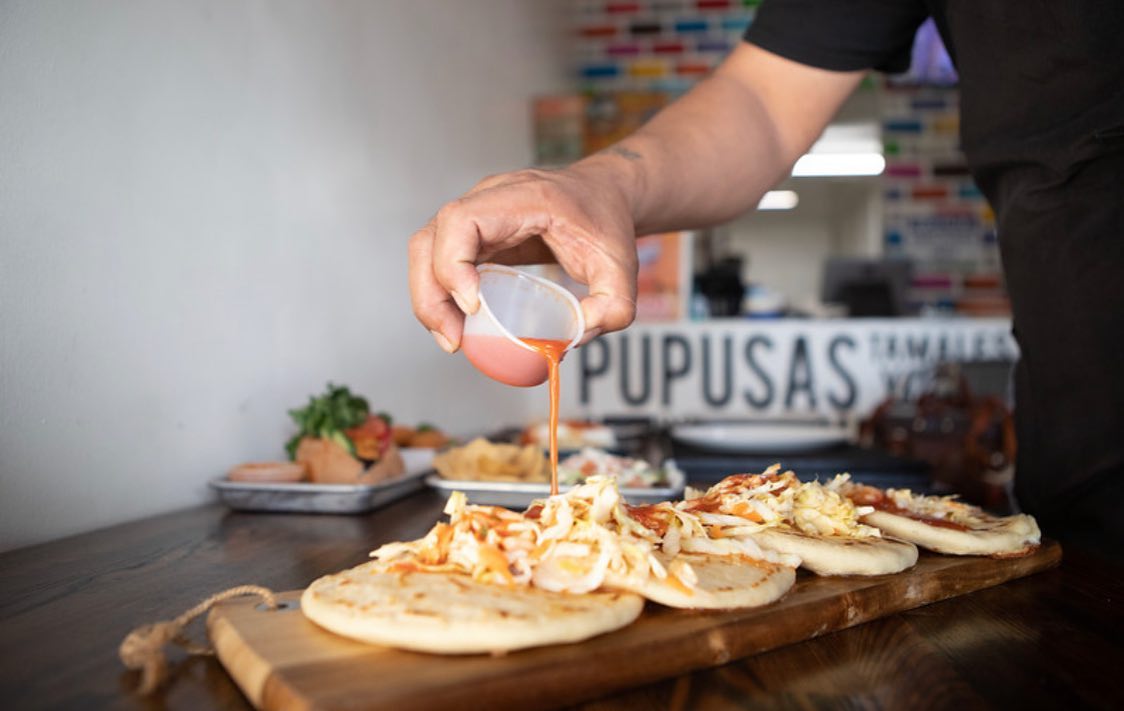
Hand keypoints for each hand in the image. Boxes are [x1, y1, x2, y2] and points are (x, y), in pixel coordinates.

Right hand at [408, 166, 638, 352]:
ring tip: (452, 338)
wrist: (604, 194)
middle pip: (430, 238)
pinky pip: (439, 260)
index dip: (453, 263)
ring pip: (426, 250)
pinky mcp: (474, 234)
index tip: (473, 306)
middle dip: (430, 294)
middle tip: (453, 339)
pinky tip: (458, 325)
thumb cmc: (606, 222)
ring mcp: (477, 214)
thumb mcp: (622, 266)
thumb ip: (613, 305)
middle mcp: (489, 198)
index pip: (462, 220)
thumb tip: (574, 338)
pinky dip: (439, 294)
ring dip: (428, 298)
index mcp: (524, 197)